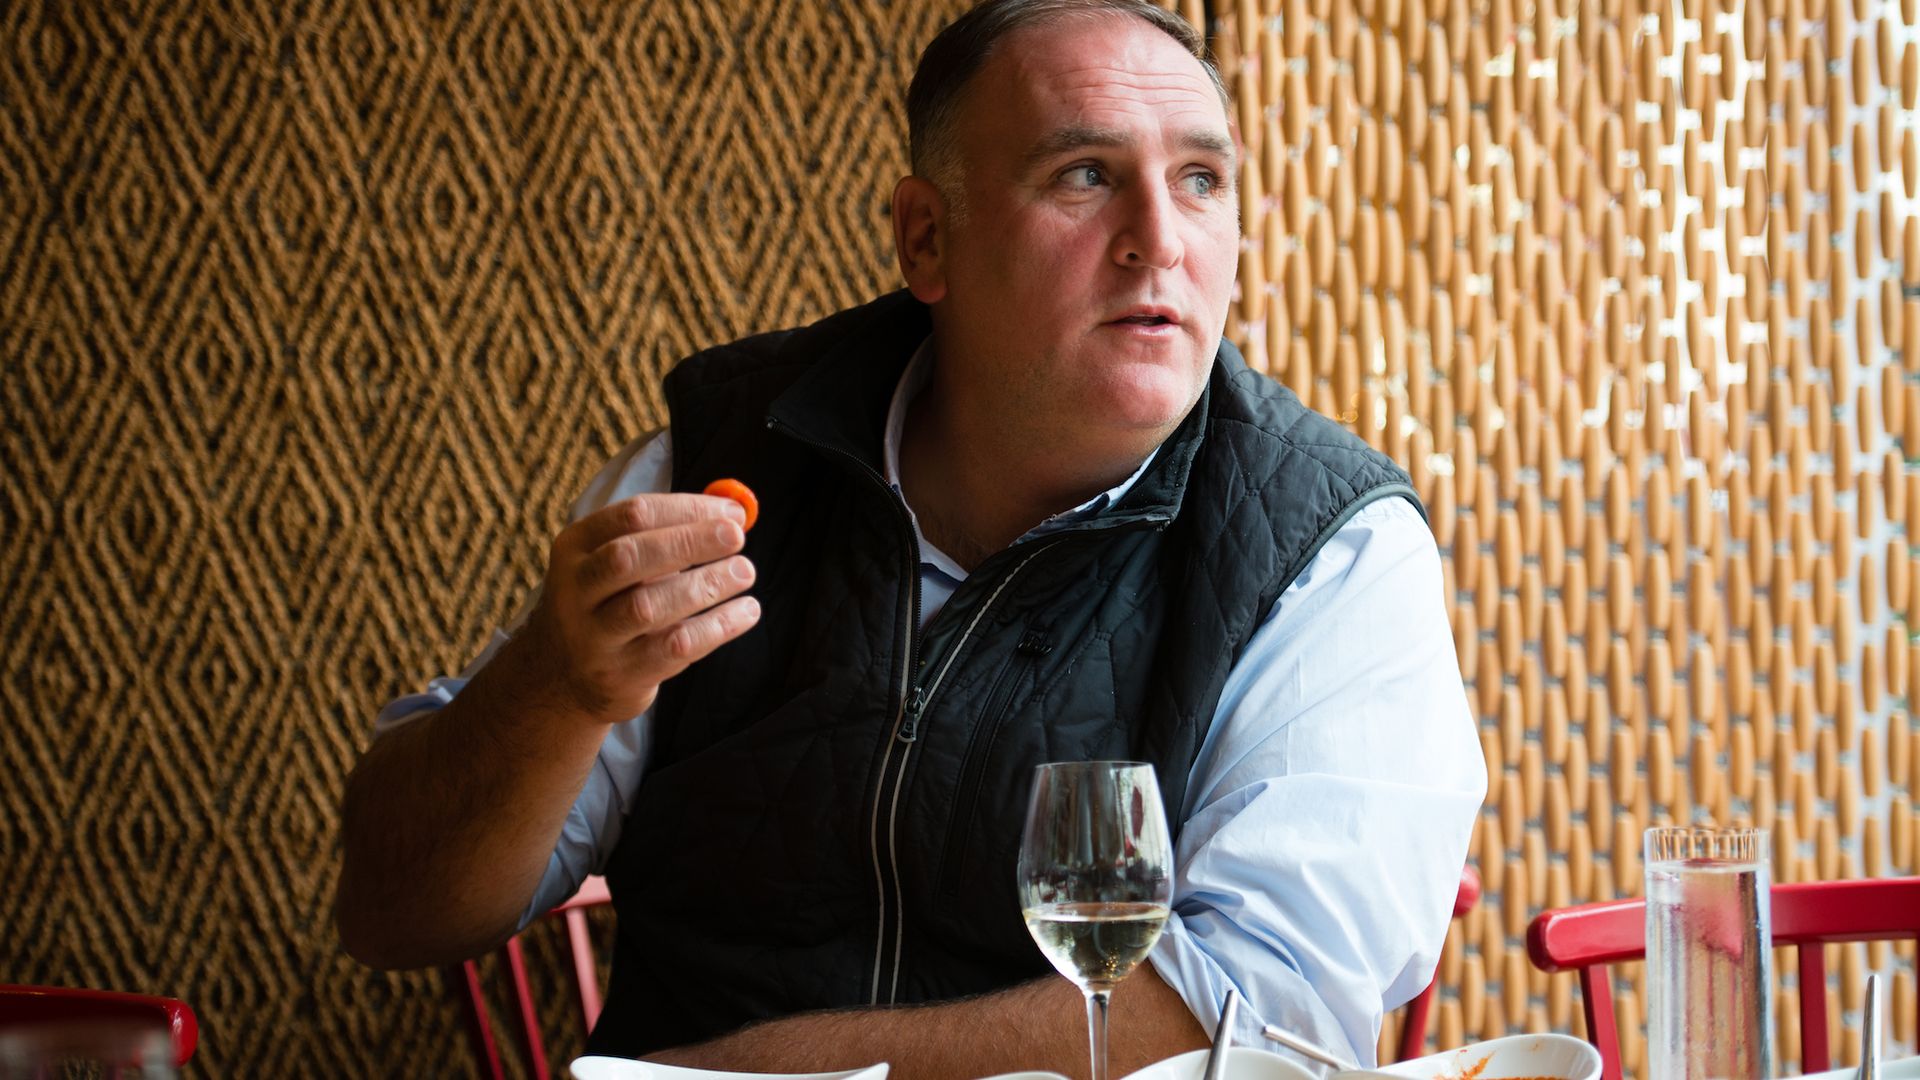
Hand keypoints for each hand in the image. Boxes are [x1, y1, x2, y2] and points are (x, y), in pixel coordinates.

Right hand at [512, 493, 759, 725]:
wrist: (567, 676)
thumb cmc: (611, 603)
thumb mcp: (618, 564)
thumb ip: (666, 537)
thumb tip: (733, 516)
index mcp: (575, 547)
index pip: (632, 515)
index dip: (688, 509)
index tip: (733, 513)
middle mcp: (575, 590)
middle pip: (630, 557)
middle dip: (689, 542)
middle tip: (736, 536)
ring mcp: (593, 637)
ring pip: (649, 606)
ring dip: (705, 585)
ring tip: (745, 572)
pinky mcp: (619, 675)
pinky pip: (674, 648)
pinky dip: (716, 627)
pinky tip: (746, 611)